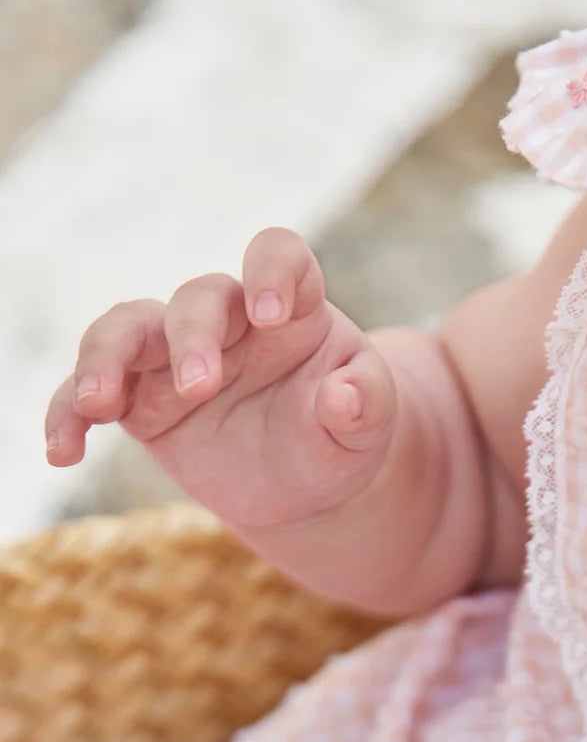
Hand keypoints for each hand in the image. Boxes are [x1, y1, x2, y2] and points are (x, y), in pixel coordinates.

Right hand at [44, 228, 399, 532]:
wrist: (305, 486)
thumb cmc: (340, 437)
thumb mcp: (369, 427)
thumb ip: (367, 404)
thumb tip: (347, 395)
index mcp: (291, 306)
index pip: (277, 255)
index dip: (269, 272)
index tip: (269, 314)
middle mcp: (227, 318)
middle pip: (196, 299)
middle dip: (191, 338)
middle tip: (198, 388)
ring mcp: (174, 354)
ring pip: (126, 329)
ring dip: (106, 360)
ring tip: (99, 403)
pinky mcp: (139, 399)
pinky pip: (90, 393)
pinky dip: (68, 414)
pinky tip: (62, 451)